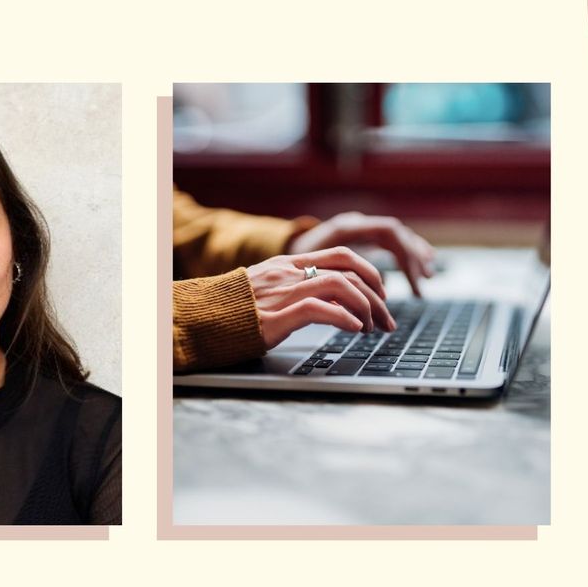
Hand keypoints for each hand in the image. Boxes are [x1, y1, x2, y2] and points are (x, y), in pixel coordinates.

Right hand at [245, 247, 395, 350]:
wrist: (201, 318)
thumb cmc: (234, 309)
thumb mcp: (268, 289)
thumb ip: (295, 287)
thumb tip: (331, 300)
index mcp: (289, 264)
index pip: (342, 255)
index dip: (370, 273)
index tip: (380, 295)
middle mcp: (289, 273)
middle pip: (349, 269)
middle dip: (377, 294)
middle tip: (386, 319)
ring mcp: (283, 292)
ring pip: (341, 286)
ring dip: (365, 308)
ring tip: (371, 328)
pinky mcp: (277, 316)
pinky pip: (320, 309)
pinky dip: (345, 318)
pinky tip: (354, 330)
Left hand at [288, 212, 435, 296]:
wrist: (276, 247)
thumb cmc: (288, 264)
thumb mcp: (309, 272)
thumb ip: (335, 282)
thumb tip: (361, 304)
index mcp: (345, 227)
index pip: (388, 232)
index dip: (405, 257)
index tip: (412, 283)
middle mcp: (355, 223)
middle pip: (396, 234)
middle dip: (412, 260)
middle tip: (422, 285)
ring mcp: (357, 228)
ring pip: (395, 236)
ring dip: (413, 256)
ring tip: (427, 277)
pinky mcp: (357, 237)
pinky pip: (389, 241)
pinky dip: (405, 253)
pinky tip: (418, 265)